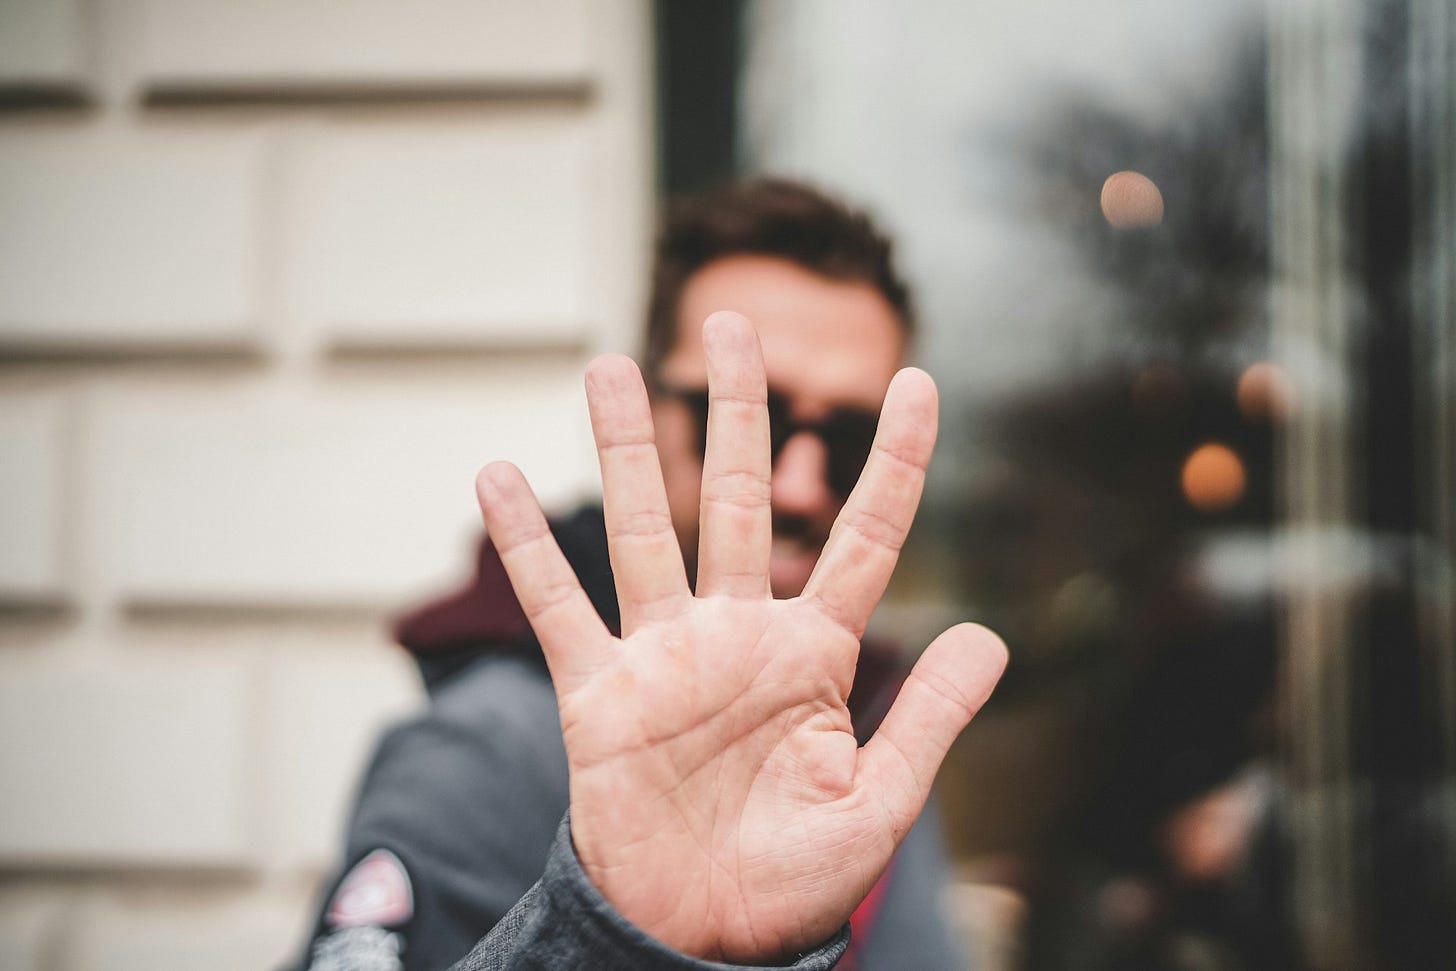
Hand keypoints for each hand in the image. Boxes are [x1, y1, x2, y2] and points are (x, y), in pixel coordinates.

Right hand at [474, 312, 1005, 962]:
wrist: (700, 940)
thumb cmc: (794, 885)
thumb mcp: (879, 805)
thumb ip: (928, 718)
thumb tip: (990, 633)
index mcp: (813, 655)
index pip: (865, 539)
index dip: (898, 462)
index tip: (923, 381)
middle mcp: (736, 636)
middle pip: (739, 500)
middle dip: (737, 414)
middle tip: (734, 325)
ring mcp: (663, 657)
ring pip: (642, 530)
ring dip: (623, 448)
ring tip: (607, 364)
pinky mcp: (598, 693)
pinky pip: (558, 605)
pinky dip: (528, 545)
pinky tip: (495, 474)